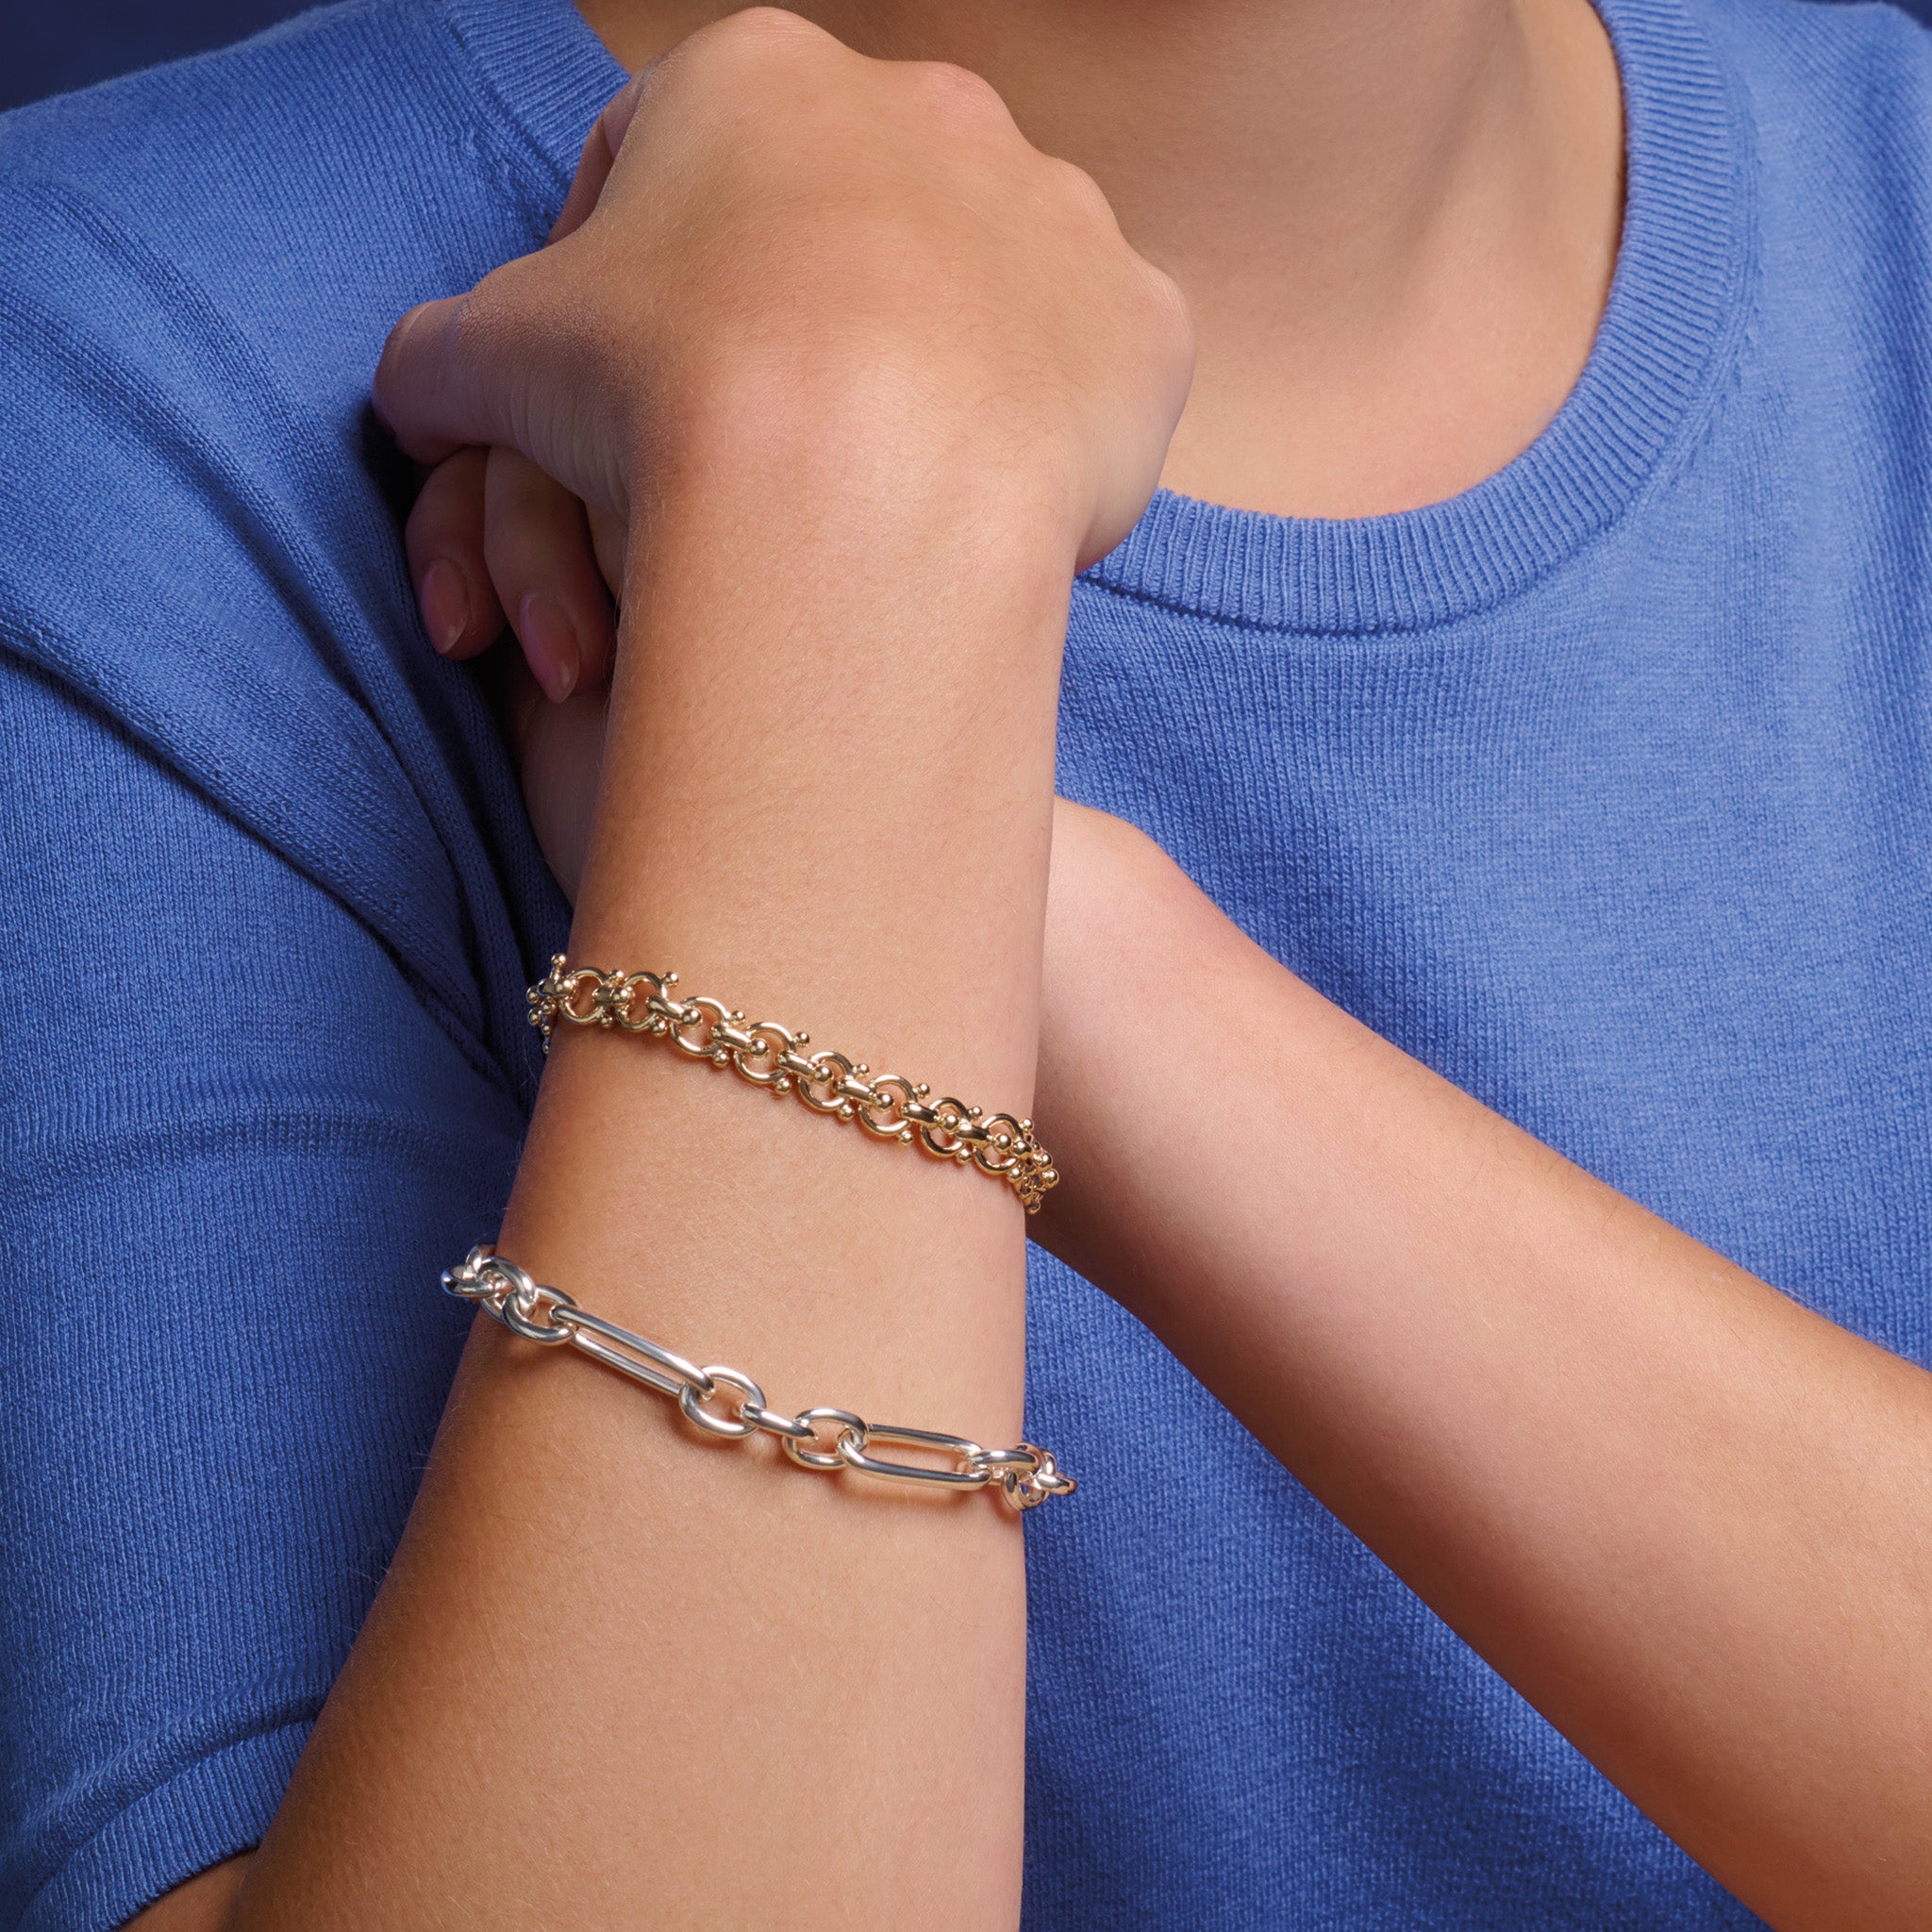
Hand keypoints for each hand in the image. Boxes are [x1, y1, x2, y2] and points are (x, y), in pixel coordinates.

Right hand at [380, 6, 1192, 698]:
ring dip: (932, 369)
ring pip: (981, 288)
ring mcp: (1055, 211)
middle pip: (844, 220)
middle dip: (799, 323)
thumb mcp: (491, 365)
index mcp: (757, 78)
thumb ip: (448, 356)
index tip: (638, 395)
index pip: (675, 168)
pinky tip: (986, 496)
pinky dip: (1049, 428)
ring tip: (879, 484)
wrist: (856, 490)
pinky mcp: (1143, 324)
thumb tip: (426, 389)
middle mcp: (925, 110)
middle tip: (766, 450)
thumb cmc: (661, 396)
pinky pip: (1094, 370)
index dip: (638, 289)